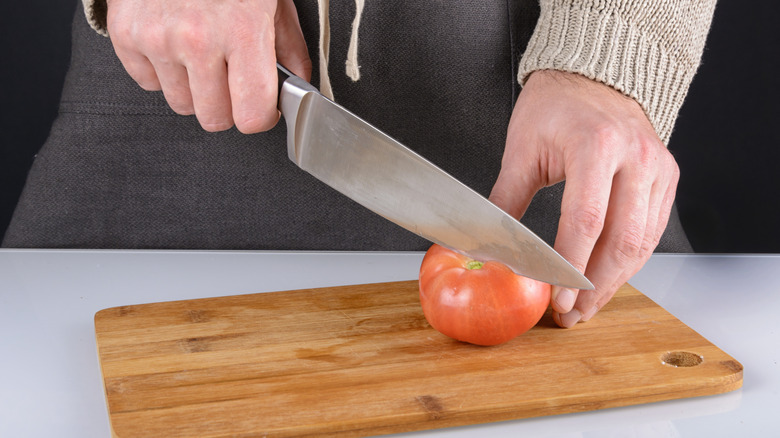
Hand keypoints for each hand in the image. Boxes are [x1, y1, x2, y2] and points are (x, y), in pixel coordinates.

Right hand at [106, 0, 311, 132]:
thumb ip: (288, 46)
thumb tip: (297, 84)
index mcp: (241, 31)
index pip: (251, 115)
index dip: (260, 116)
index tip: (261, 107)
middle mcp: (197, 39)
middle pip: (214, 119)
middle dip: (227, 106)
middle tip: (231, 79)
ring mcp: (158, 38)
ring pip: (181, 105)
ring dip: (194, 89)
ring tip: (201, 54)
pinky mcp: (126, 35)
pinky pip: (148, 84)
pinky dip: (162, 71)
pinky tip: (174, 44)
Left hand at [489, 70, 678, 327]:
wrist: (593, 78)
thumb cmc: (553, 108)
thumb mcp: (522, 151)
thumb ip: (505, 203)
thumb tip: (483, 247)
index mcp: (596, 145)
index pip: (586, 220)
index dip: (571, 266)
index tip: (556, 300)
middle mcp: (635, 157)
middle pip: (621, 241)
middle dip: (594, 288)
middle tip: (570, 316)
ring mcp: (657, 168)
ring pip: (642, 244)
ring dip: (613, 283)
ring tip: (585, 308)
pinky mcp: (666, 178)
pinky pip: (651, 232)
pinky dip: (628, 263)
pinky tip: (605, 281)